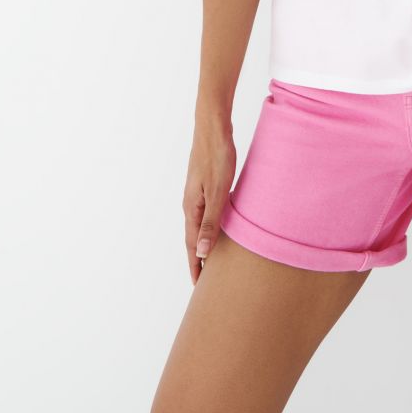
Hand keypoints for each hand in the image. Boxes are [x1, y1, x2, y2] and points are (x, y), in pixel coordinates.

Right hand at [182, 106, 237, 284]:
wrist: (213, 126)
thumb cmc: (216, 157)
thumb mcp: (216, 192)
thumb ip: (210, 222)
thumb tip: (200, 252)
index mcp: (191, 207)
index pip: (191, 244)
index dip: (195, 265)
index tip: (198, 286)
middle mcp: (191, 202)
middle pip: (193, 237)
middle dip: (198, 259)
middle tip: (205, 280)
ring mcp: (197, 192)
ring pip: (200, 224)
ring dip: (204, 242)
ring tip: (212, 258)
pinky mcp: (206, 183)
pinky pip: (207, 212)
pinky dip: (211, 226)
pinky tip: (221, 226)